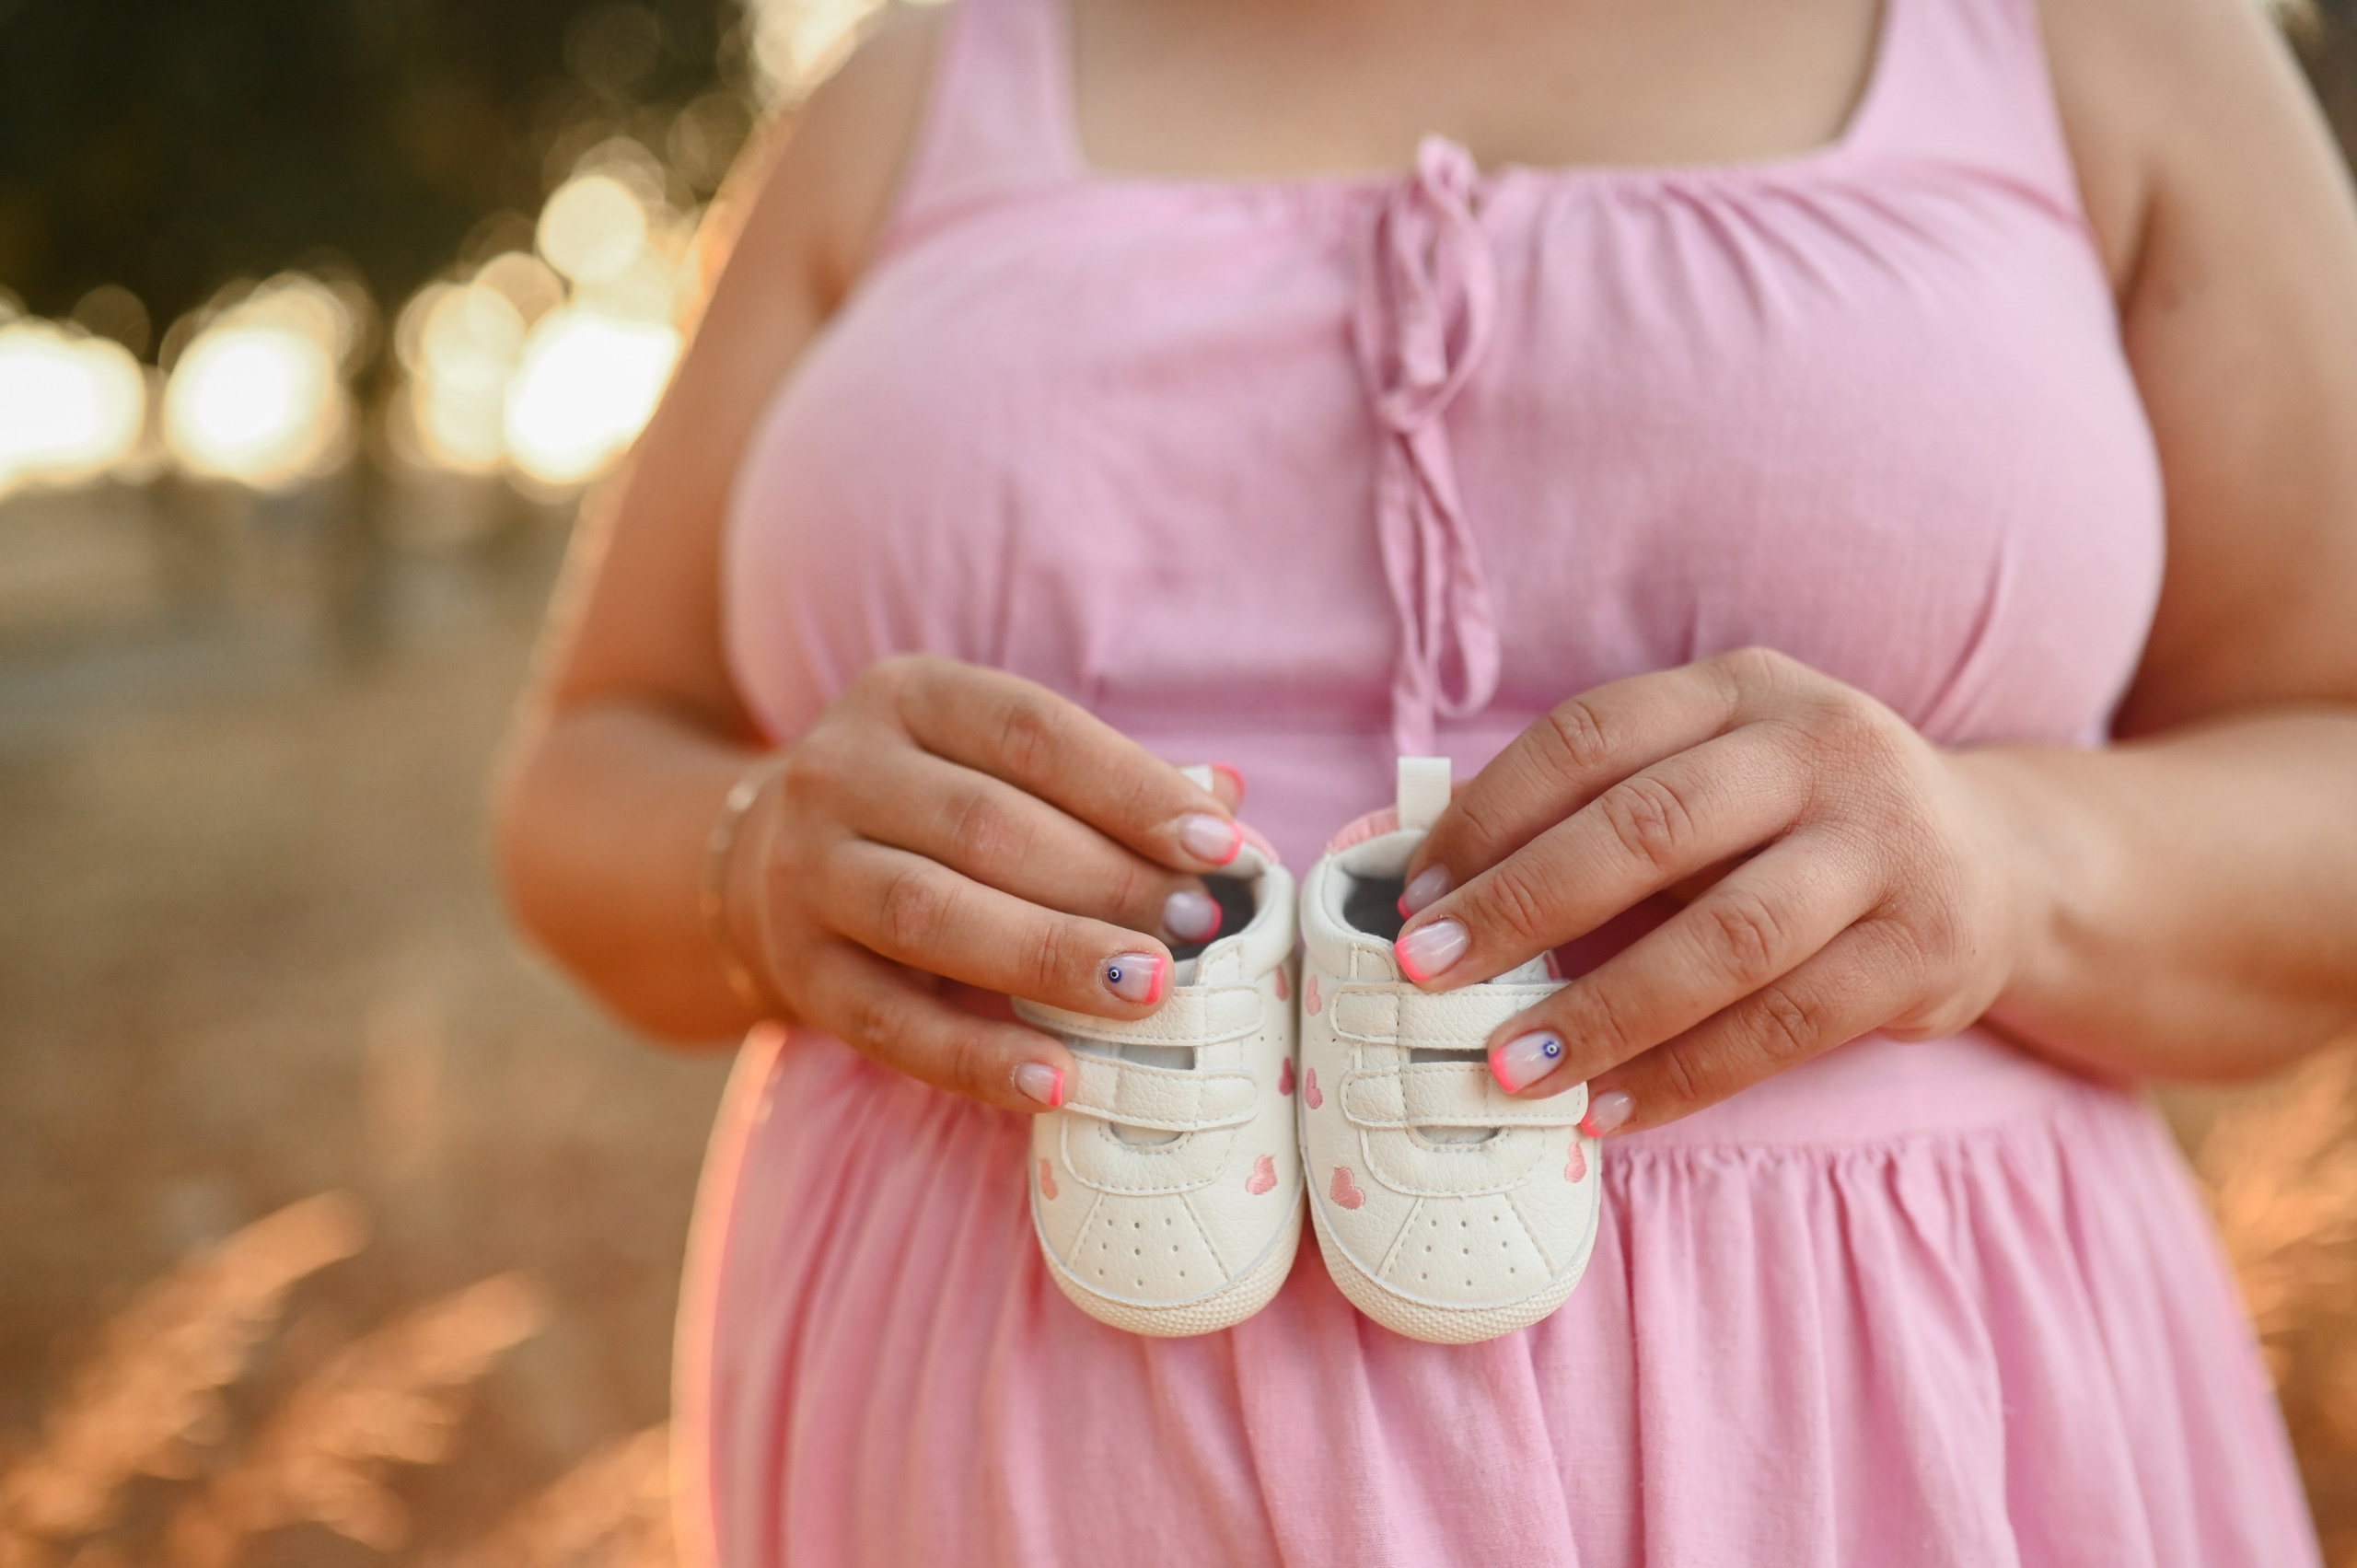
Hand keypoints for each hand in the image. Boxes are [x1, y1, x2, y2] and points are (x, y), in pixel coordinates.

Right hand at [720, 655, 1249, 1111]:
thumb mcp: (997, 765)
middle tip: (1197, 930)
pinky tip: (1057, 1079)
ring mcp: (804, 871)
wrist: (766, 864)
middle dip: (1105, 881)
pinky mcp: (797, 971)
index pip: (1032, 731)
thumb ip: (1104, 785)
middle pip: (985, 825)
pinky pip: (889, 1024)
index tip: (1218, 847)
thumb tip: (1226, 800)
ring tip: (1146, 991)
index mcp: (911, 696)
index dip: (1131, 789)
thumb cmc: (933, 811)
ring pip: (931, 913)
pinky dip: (976, 1058)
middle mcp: (841, 770)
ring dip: (1049, 956)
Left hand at [1392, 648, 2030, 1134]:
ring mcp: (1885, 847)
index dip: (1492, 813)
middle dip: (1522, 906)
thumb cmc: (1799, 827)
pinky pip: (1786, 1026)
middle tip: (1427, 975)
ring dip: (1601, 1012)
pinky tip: (1610, 1109)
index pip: (1592, 734)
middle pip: (1650, 827)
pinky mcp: (1926, 949)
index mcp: (1743, 690)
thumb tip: (1432, 879)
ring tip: (1507, 1068)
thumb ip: (1597, 810)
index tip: (1414, 893)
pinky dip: (1686, 1076)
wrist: (1998, 865)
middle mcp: (1820, 748)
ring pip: (1724, 938)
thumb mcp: (1714, 778)